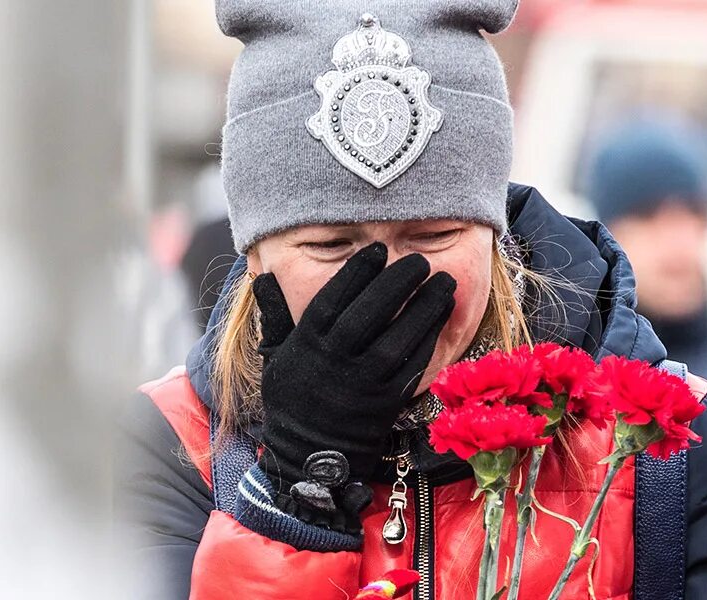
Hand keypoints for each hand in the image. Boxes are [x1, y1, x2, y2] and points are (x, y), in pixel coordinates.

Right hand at [252, 242, 455, 522]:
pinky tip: (442, 317)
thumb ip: (274, 315)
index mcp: (307, 344)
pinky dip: (429, 339)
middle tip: (420, 261)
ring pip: (398, 338)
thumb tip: (261, 277)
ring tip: (444, 282)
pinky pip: (412, 366)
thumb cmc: (292, 399)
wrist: (309, 455)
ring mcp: (363, 383)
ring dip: (425, 308)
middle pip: (370, 312)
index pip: (334, 298)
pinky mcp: (387, 402)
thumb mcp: (274, 356)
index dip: (358, 271)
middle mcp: (335, 361)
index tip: (378, 249)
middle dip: (398, 282)